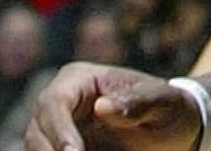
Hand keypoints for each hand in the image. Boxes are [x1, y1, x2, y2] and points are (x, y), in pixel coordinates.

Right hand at [26, 64, 195, 150]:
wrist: (173, 129)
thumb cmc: (169, 109)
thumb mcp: (162, 103)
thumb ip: (136, 103)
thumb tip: (101, 106)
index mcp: (80, 79)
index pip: (55, 102)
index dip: (59, 131)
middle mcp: (62, 102)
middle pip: (37, 131)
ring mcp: (58, 130)